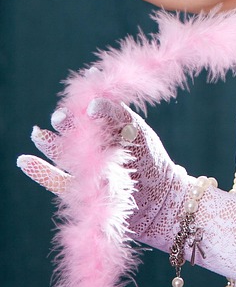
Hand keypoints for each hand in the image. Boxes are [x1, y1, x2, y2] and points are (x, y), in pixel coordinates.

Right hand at [19, 100, 188, 252]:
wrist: (160, 202)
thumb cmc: (152, 163)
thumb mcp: (137, 133)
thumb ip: (115, 115)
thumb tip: (90, 104)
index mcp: (112, 129)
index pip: (95, 110)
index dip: (89, 97)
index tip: (86, 84)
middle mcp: (97, 147)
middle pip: (76, 131)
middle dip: (67, 123)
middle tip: (60, 117)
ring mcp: (87, 168)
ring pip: (63, 153)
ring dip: (50, 144)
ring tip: (38, 134)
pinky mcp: (79, 190)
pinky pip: (55, 180)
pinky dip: (39, 171)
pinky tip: (24, 160)